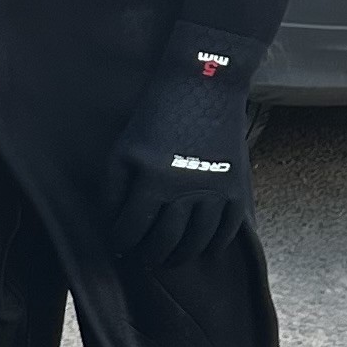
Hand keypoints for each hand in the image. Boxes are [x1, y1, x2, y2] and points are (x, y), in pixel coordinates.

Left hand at [109, 29, 264, 267]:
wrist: (204, 86)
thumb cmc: (157, 115)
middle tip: (142, 261)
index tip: (118, 250)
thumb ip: (113, 187)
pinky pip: (226, 231)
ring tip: (168, 258)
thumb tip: (111, 222)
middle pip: (165, 241)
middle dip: (149, 256)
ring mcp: (214, 192)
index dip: (122, 244)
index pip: (132, 228)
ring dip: (180, 256)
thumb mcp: (125, 147)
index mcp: (152, 179)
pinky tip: (202, 249)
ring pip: (196, 242)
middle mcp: (185, 191)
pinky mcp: (236, 188)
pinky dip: (213, 246)